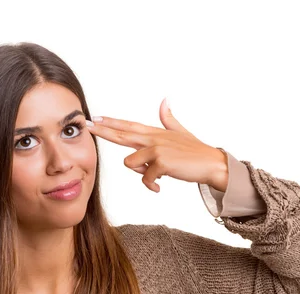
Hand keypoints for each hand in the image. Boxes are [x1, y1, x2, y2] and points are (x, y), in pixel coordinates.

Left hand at [85, 98, 228, 192]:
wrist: (211, 165)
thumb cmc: (195, 152)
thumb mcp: (180, 132)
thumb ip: (168, 119)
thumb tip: (164, 100)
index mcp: (155, 133)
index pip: (128, 126)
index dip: (111, 122)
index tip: (96, 118)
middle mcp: (154, 138)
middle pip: (122, 135)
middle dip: (103, 131)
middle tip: (88, 127)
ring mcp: (157, 149)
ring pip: (130, 163)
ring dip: (139, 173)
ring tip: (155, 175)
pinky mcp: (161, 163)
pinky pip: (145, 178)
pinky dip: (151, 185)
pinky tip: (159, 186)